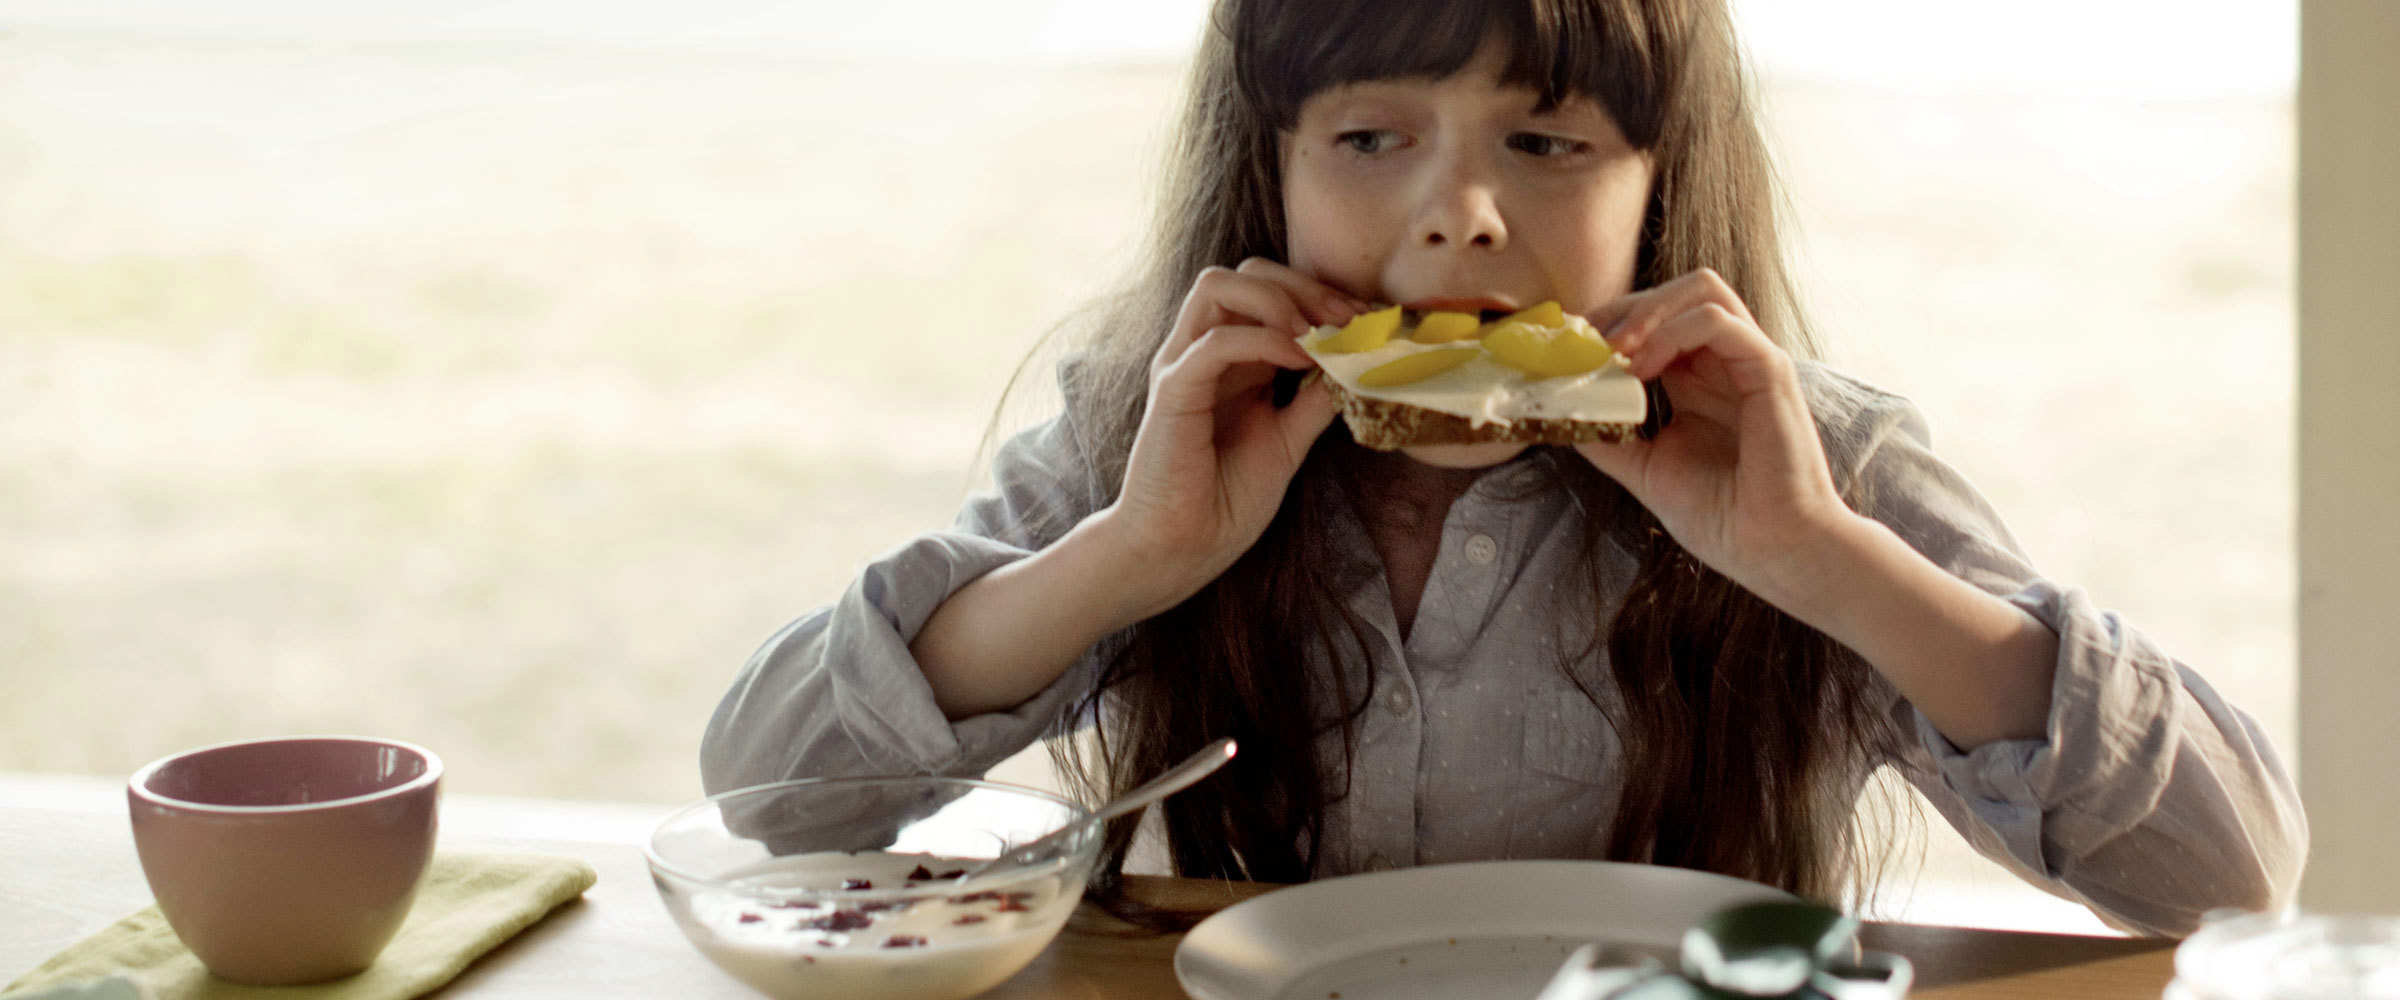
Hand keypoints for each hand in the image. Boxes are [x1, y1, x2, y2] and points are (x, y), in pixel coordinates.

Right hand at [1103, 258, 1352, 604]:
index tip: (1367, 320)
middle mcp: (1202, 351)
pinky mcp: (1172, 392)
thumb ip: (1315, 401)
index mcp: (1230, 359)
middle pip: (1245, 272)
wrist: (1181, 551)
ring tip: (1319, 332)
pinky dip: (1263, 340)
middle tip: (1349, 319)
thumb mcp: (1288, 442)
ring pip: (1217, 285)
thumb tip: (1358, 365)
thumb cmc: (1223, 502)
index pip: (1268, 289)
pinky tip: (1301, 360)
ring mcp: (1182, 366)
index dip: (1319, 294)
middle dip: (1304, 285)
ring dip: (1277, 298)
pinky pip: (1214, 343)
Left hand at [1573, 268, 1856, 594]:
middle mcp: (1725, 362)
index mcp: (1699, 380)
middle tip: (1583, 342)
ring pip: (1701, 288)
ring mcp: (1750, 361)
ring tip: (1610, 350)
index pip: (1655, 320)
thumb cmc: (1724, 517)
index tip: (1568, 350)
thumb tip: (1558, 412)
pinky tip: (1639, 369)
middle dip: (1622, 307)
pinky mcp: (1769, 370)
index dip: (1609, 324)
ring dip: (1646, 310)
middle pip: (1675, 292)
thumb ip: (1607, 438)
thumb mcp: (1646, 470)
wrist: (1774, 552)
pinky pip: (1717, 321)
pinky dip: (1670, 333)